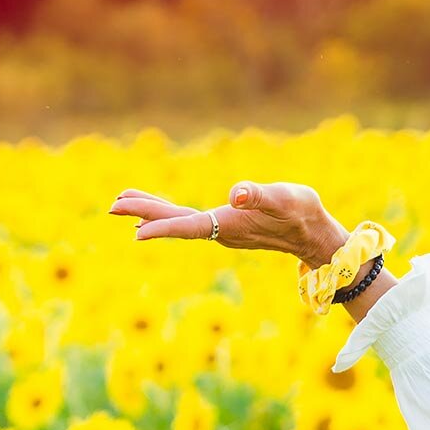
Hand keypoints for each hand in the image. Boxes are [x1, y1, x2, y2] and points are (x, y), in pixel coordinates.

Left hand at [109, 181, 348, 267]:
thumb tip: (236, 194)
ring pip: (179, 220)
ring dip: (151, 211)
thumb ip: (260, 195)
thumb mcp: (286, 199)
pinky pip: (190, 219)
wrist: (317, 236)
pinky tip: (161, 210)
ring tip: (123, 202)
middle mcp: (221, 230)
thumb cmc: (303, 214)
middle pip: (176, 222)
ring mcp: (222, 229)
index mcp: (230, 225)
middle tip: (112, 206)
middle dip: (144, 214)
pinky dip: (169, 212)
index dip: (163, 226)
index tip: (135, 231)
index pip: (191, 225)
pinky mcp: (227, 225)